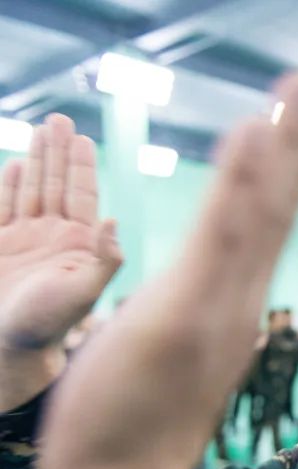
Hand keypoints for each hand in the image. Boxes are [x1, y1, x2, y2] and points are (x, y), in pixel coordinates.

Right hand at [0, 115, 121, 409]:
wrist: (8, 348)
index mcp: (79, 245)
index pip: (83, 195)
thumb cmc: (48, 326)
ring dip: (37, 160)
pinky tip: (16, 163)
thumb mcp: (82, 292)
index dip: (82, 166)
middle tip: (59, 118)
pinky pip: (4, 207)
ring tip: (41, 129)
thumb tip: (114, 220)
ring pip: (33, 190)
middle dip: (58, 152)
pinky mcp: (0, 247)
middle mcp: (55, 239)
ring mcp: (26, 241)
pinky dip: (9, 185)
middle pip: (58, 184)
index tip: (83, 137)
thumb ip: (103, 259)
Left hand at [39, 72, 297, 468]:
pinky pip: (219, 242)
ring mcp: (215, 310)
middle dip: (291, 141)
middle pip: (270, 210)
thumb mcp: (168, 362)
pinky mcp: (184, 321)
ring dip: (278, 151)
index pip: (261, 223)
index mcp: (227, 305)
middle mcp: (233, 302)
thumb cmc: (133, 431)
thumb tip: (224, 300)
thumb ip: (197, 322)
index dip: (281, 168)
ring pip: (255, 218)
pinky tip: (255, 140)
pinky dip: (243, 190)